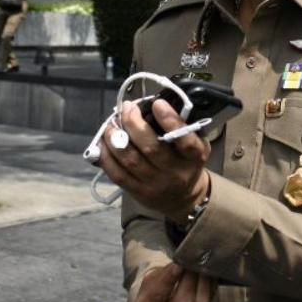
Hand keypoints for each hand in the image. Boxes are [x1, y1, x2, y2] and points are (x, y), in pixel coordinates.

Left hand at [97, 99, 209, 218]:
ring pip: (130, 160)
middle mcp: (176, 173)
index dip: (171, 120)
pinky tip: (104, 142)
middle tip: (127, 108)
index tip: (157, 103)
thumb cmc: (186, 162)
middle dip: (133, 123)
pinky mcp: (138, 193)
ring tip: (111, 124)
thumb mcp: (197, 144)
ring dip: (115, 138)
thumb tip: (152, 105)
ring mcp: (156, 185)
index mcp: (195, 157)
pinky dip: (107, 156)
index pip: (185, 140)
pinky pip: (117, 174)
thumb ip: (182, 127)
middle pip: (151, 148)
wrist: (183, 197)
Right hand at [129, 263, 215, 301]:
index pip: (157, 297)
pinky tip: (207, 274)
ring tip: (200, 265)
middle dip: (189, 279)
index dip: (169, 278)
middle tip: (192, 261)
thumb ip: (162, 275)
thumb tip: (180, 265)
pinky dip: (210, 286)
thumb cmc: (149, 291)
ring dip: (203, 281)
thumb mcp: (147, 281)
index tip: (178, 264)